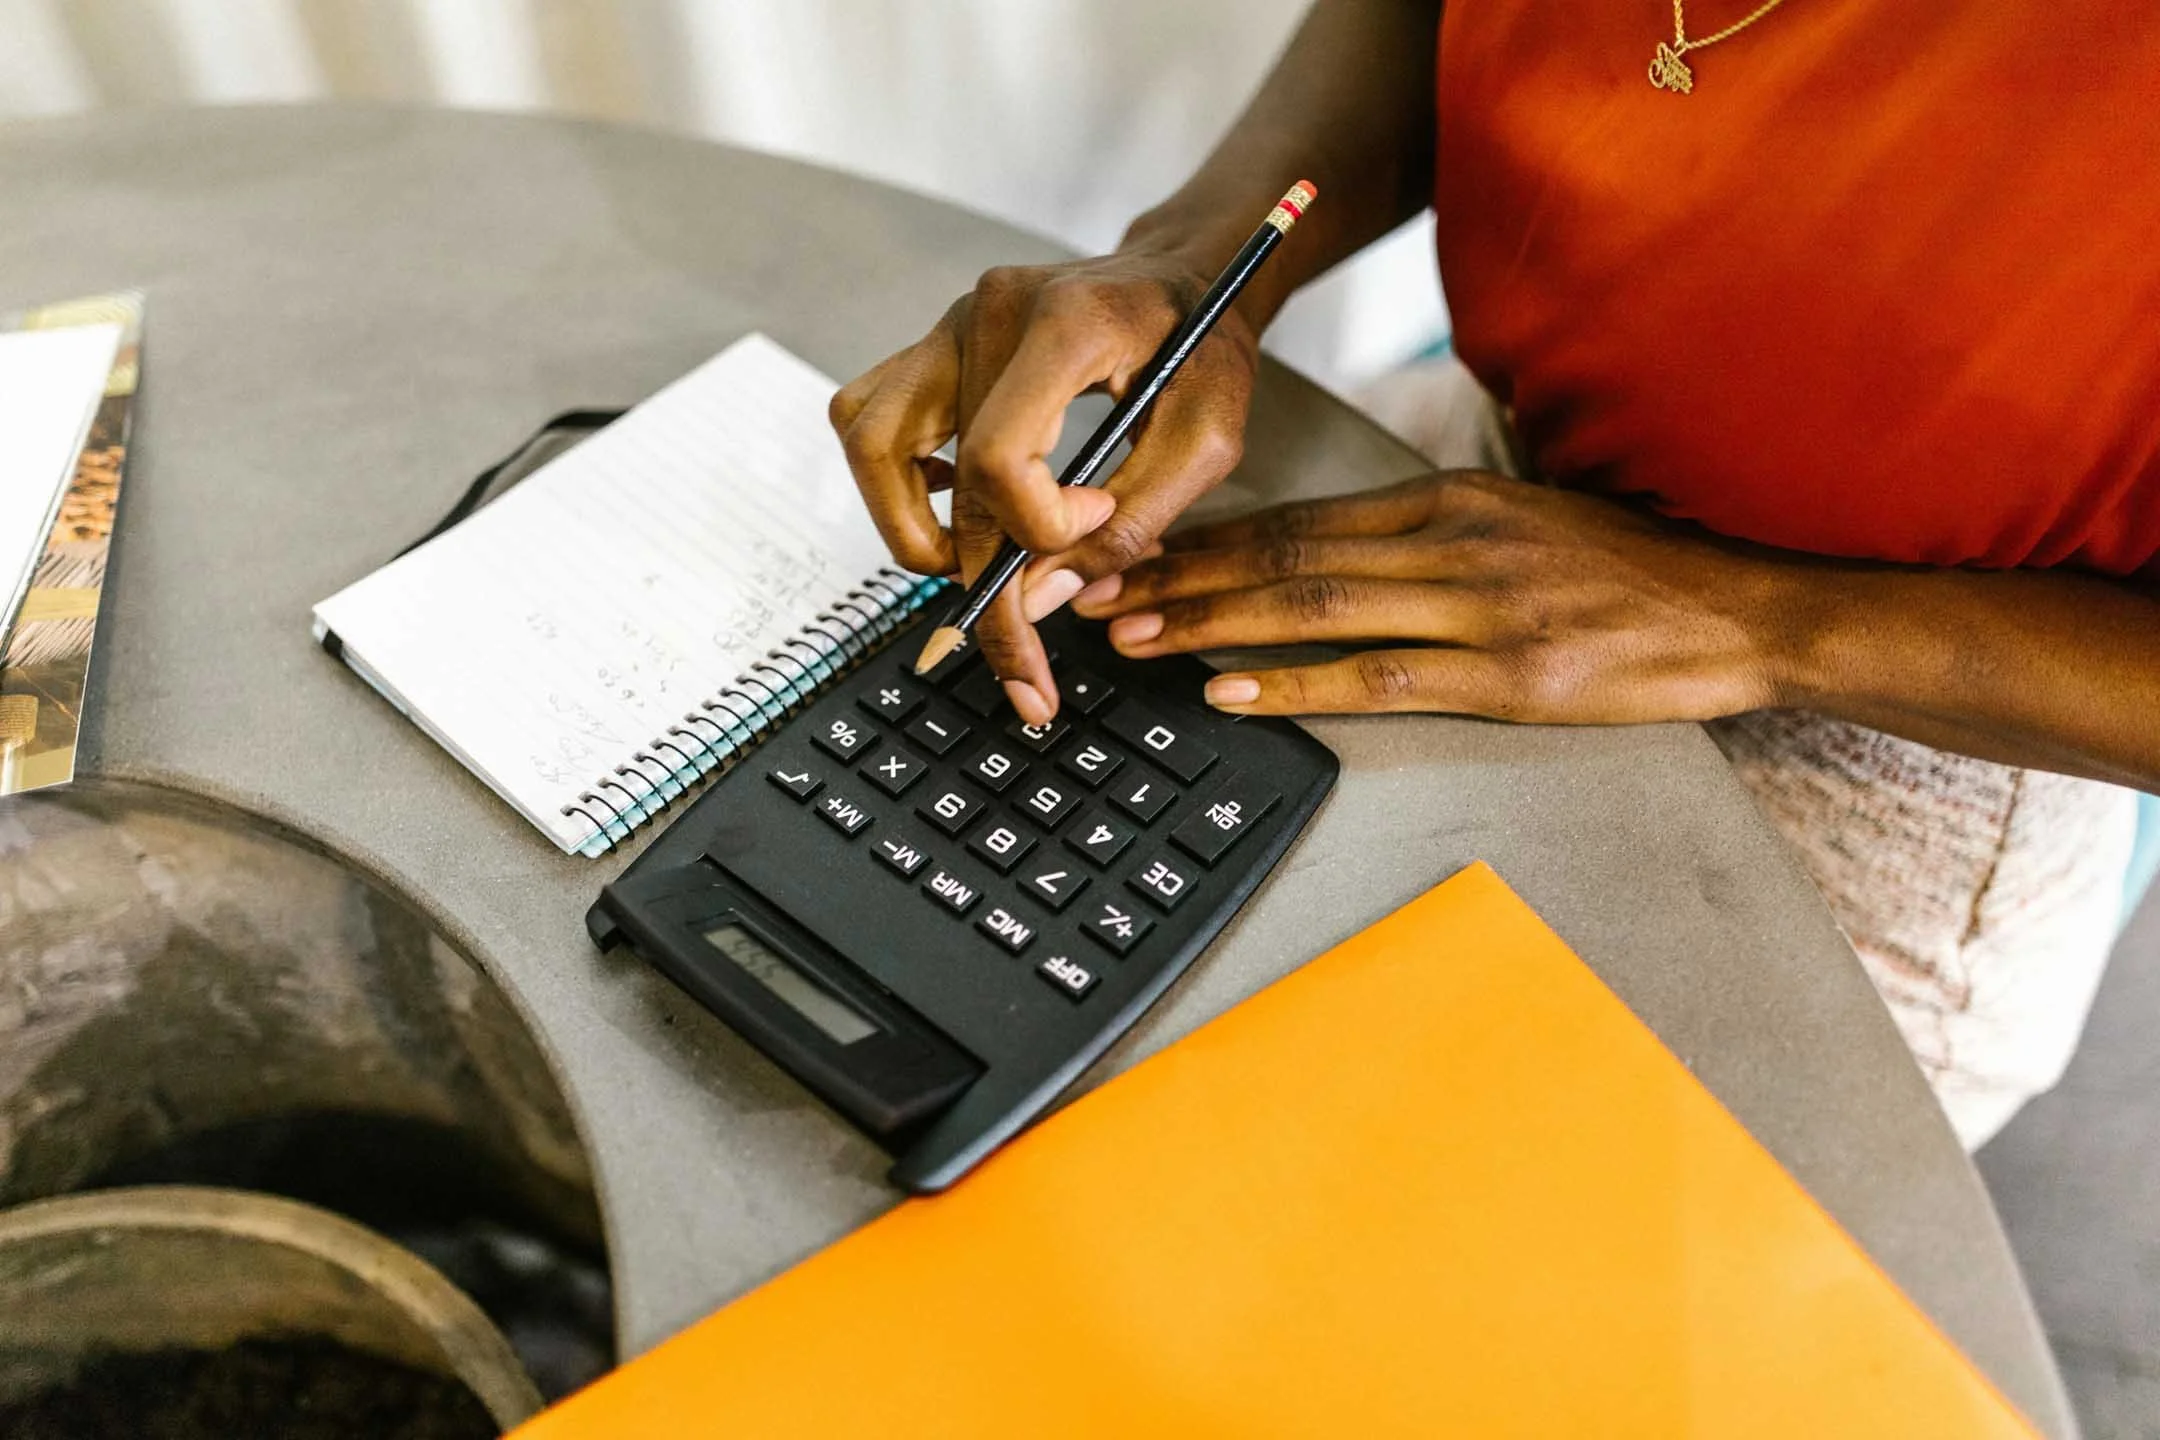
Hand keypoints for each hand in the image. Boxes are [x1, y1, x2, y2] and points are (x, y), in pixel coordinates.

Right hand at [828, 250, 1257, 723]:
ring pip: (871, 443)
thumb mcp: (1207, 440)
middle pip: (948, 477)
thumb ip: (1132, 523)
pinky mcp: (933, 344)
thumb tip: (1041, 600)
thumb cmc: (1202, 346)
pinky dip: (894, 480)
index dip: (1036, 525)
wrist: (1184, 275)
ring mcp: (949, 324)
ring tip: (970, 575)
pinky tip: (953, 505)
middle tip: (1023, 665)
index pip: (999, 456)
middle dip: (984, 588)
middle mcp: (988, 314)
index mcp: (1064, 326)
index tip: (1092, 524)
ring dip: (909, 529)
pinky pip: (867, 418)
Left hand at [1071, 471, 1791, 721]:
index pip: (1299, 517)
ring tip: (1135, 640)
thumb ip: (1428, 530)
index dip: (1205, 539)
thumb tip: (1329, 551)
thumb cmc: (1625, 570)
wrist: (1739, 612)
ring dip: (1212, 626)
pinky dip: (1297, 685)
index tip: (1133, 555)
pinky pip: (1382, 679)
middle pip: (1287, 557)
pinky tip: (1232, 692)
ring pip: (1317, 609)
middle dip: (1179, 578)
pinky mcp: (1511, 678)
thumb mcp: (1521, 518)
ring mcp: (1482, 608)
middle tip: (1095, 596)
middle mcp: (1455, 541)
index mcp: (1450, 499)